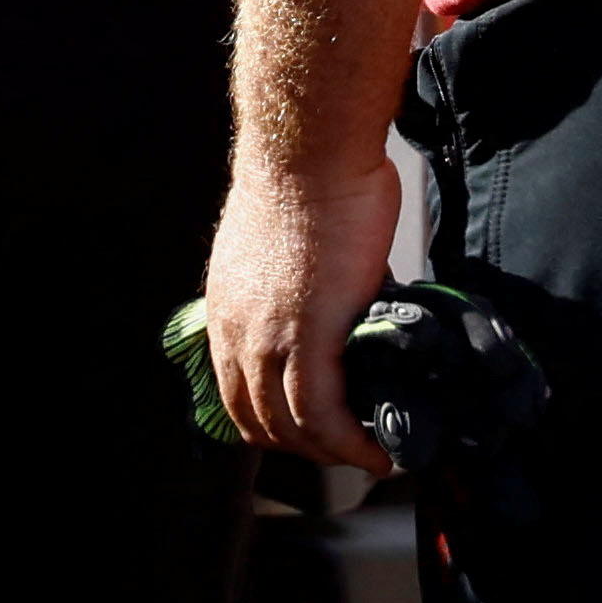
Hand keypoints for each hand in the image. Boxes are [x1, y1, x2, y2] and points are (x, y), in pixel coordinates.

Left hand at [205, 158, 398, 473]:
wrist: (312, 148)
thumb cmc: (312, 176)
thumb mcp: (285, 244)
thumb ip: (299, 285)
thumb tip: (338, 306)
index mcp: (227, 306)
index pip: (234, 393)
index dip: (274, 425)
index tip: (312, 434)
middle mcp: (236, 328)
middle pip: (257, 418)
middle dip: (304, 447)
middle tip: (347, 451)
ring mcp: (267, 335)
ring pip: (290, 425)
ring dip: (331, 452)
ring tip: (368, 454)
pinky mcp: (307, 334)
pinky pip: (320, 412)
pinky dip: (348, 441)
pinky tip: (374, 446)